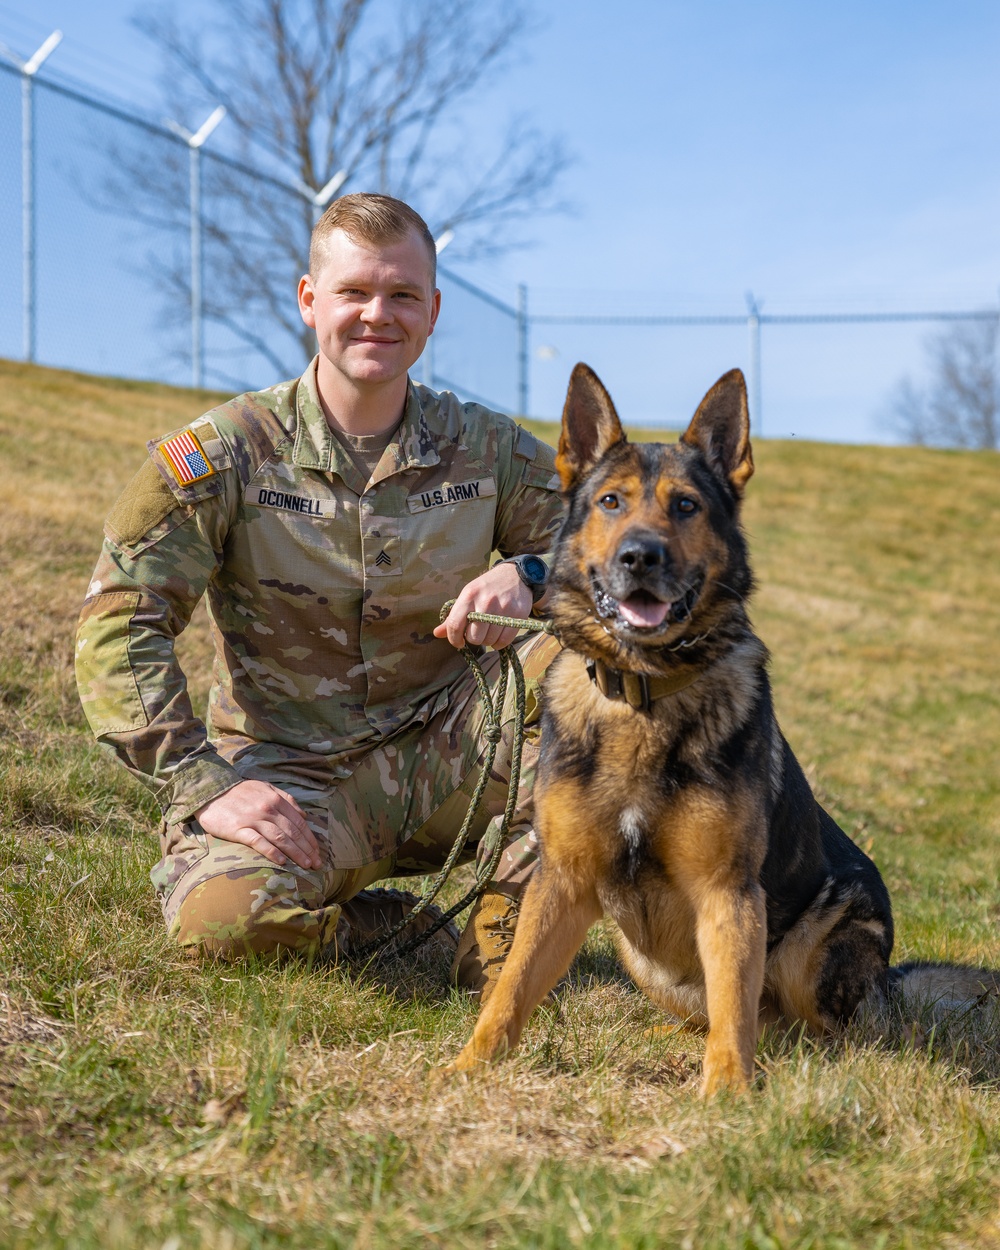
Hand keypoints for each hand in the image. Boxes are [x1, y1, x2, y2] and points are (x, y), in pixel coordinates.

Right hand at [195, 780, 321, 870]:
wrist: (210, 791)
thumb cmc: (240, 792)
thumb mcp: (265, 787)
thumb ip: (286, 799)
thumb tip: (304, 814)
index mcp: (276, 799)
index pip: (299, 822)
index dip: (310, 838)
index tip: (317, 852)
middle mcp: (268, 809)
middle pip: (293, 832)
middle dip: (307, 849)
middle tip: (317, 864)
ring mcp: (253, 819)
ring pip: (280, 838)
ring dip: (295, 853)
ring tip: (305, 865)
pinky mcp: (238, 829)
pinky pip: (258, 842)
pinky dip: (272, 851)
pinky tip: (282, 861)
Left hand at [432, 562, 532, 649]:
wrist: (515, 575)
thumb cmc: (487, 588)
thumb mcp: (468, 596)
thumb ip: (453, 616)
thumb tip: (437, 633)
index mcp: (469, 595)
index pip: (455, 625)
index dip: (454, 639)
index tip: (458, 642)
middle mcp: (486, 602)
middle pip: (474, 637)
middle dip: (474, 639)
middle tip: (478, 631)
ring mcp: (503, 609)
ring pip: (489, 641)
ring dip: (488, 640)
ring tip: (489, 630)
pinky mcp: (517, 615)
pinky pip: (504, 641)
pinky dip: (499, 643)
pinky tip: (498, 635)